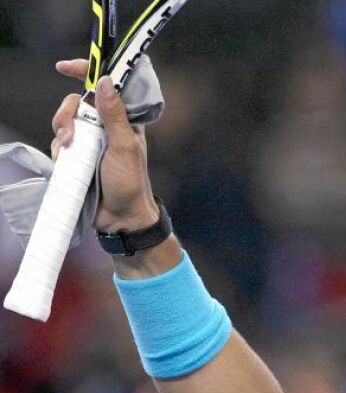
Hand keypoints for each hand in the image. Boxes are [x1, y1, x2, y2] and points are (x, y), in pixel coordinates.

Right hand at [50, 59, 157, 230]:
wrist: (121, 217)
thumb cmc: (130, 183)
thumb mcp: (124, 146)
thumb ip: (114, 115)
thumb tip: (106, 82)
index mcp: (123, 119)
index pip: (105, 87)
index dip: (86, 72)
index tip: (64, 67)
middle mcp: (105, 126)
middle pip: (75, 104)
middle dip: (66, 115)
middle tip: (69, 136)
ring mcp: (90, 141)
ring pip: (64, 123)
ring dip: (62, 135)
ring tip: (71, 152)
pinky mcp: (78, 156)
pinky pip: (60, 144)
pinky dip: (60, 152)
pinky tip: (68, 164)